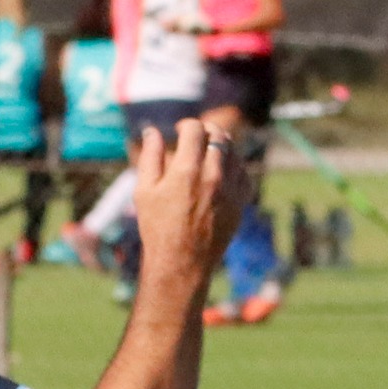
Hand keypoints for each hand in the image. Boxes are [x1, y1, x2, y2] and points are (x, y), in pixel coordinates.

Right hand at [135, 117, 247, 287]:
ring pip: (233, 151)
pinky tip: (221, 172)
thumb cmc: (157, 228)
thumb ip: (150, 157)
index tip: (180, 130)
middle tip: (197, 137)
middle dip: (206, 131)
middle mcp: (212, 174)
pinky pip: (243, 172)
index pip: (195, 129)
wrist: (181, 263)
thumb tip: (152, 132)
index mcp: (186, 169)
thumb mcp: (144, 192)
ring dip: (221, 146)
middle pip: (218, 135)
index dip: (187, 125)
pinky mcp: (240, 201)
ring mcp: (230, 188)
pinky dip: (233, 166)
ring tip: (208, 153)